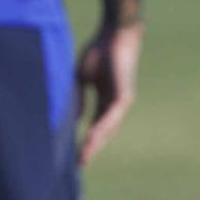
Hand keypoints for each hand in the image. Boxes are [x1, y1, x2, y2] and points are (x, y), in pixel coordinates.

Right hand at [76, 20, 143, 165]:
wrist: (114, 34)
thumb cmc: (99, 51)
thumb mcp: (81, 78)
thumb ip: (78, 97)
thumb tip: (76, 117)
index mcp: (105, 99)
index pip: (95, 125)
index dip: (86, 139)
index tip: (75, 154)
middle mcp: (115, 104)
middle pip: (103, 132)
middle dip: (91, 148)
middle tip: (80, 164)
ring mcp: (121, 102)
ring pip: (108, 129)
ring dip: (95, 143)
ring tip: (84, 157)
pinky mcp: (124, 96)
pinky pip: (111, 117)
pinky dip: (100, 128)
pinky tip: (91, 138)